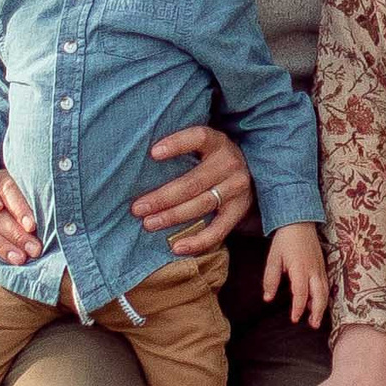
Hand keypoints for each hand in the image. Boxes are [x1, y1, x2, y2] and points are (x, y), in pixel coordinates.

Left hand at [133, 126, 251, 258]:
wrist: (250, 173)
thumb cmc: (210, 159)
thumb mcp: (202, 146)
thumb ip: (180, 150)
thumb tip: (135, 160)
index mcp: (217, 142)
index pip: (199, 137)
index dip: (177, 144)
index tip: (152, 153)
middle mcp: (230, 164)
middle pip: (193, 182)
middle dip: (162, 197)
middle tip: (137, 208)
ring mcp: (237, 188)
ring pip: (202, 205)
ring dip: (172, 217)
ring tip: (149, 224)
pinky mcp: (240, 210)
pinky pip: (219, 230)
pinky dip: (198, 241)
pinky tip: (177, 247)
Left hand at [262, 223, 328, 328]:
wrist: (300, 222)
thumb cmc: (285, 241)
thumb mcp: (273, 258)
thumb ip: (271, 279)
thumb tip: (268, 298)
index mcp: (300, 268)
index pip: (301, 293)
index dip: (299, 308)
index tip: (294, 319)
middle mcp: (313, 270)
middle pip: (319, 295)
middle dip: (317, 312)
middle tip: (312, 325)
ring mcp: (320, 268)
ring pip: (325, 291)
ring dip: (322, 306)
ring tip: (317, 319)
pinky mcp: (323, 266)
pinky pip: (326, 284)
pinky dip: (324, 296)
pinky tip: (319, 304)